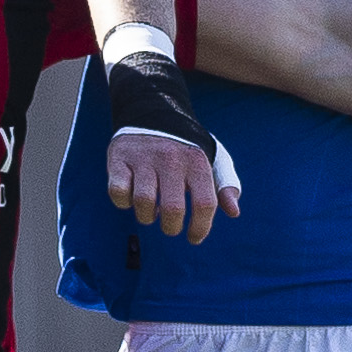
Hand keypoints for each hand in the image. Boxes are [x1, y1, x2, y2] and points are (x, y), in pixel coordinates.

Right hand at [106, 131, 241, 243]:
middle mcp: (171, 158)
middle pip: (173, 208)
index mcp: (197, 161)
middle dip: (171, 228)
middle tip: (170, 227)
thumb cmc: (185, 151)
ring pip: (143, 202)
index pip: (204, 203)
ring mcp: (143, 158)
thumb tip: (233, 212)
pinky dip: (123, 202)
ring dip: (146, 217)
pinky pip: (117, 191)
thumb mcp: (213, 160)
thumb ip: (226, 185)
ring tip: (152, 212)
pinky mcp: (119, 158)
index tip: (194, 238)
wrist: (152, 114)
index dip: (200, 227)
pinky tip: (130, 197)